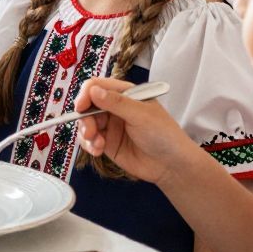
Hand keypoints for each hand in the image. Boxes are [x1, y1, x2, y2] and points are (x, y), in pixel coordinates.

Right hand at [73, 78, 199, 186]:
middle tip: (90, 132)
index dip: (86, 94)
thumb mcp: (141, 115)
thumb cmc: (164, 135)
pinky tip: (98, 151)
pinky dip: (89, 145)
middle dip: (84, 118)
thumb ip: (116, 103)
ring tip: (97, 145)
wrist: (172, 165)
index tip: (81, 107)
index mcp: (125, 94)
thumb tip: (93, 91)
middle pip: (88, 105)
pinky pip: (89, 140)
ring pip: (85, 123)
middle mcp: (115, 108)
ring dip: (86, 133)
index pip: (98, 86)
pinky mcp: (108, 143)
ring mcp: (110, 126)